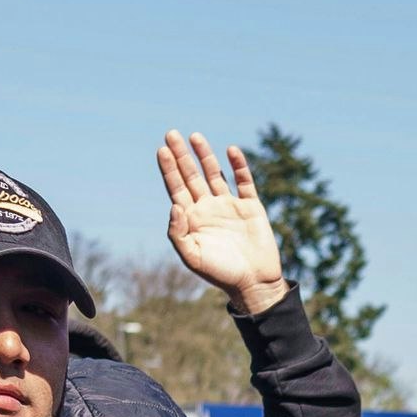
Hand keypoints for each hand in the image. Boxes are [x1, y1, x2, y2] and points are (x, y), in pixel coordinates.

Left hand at [155, 134, 287, 311]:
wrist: (253, 282)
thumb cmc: (221, 273)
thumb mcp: (193, 256)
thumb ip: (178, 232)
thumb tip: (174, 205)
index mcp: (192, 219)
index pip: (177, 188)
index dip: (169, 169)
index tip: (162, 150)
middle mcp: (209, 208)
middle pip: (192, 175)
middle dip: (181, 155)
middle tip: (171, 134)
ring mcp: (230, 205)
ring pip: (215, 173)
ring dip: (205, 155)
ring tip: (195, 136)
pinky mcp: (251, 206)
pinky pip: (244, 181)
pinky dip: (239, 166)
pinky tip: (231, 151)